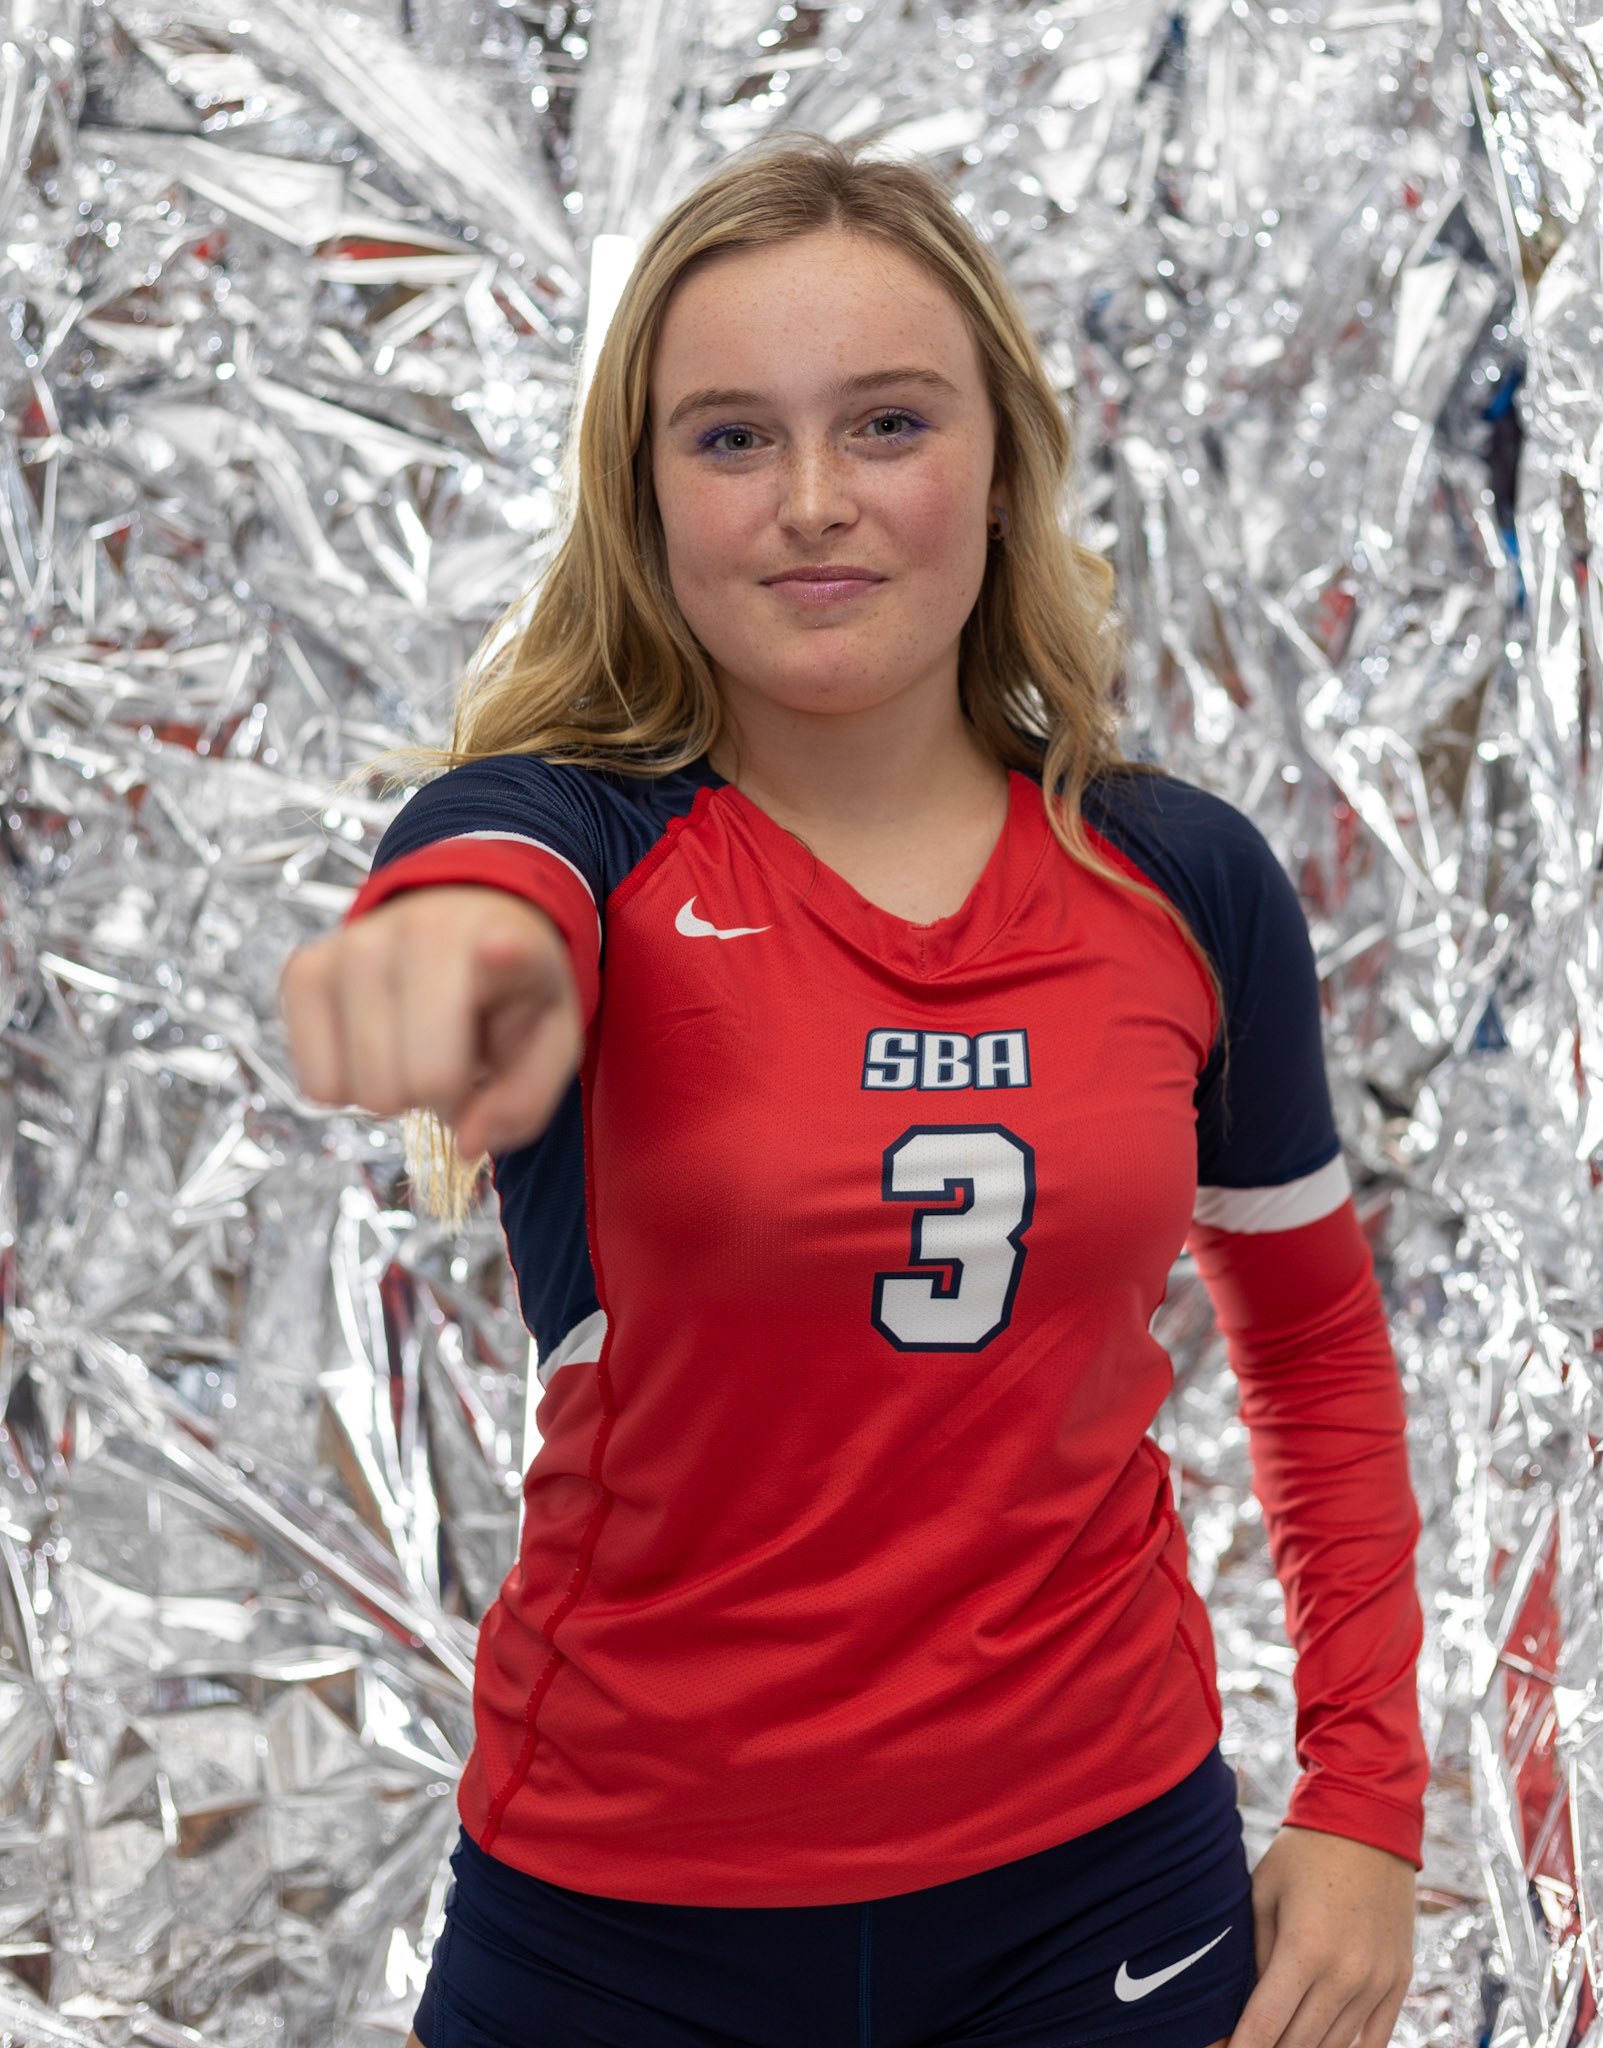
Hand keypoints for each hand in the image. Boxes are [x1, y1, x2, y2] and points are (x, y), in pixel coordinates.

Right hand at [281, 885, 582, 1156]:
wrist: (457, 928)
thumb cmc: (508, 992)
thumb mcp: (549, 1044)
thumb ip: (524, 1102)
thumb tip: (466, 1143)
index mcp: (502, 937)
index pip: (499, 950)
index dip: (501, 956)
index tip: (498, 948)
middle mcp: (419, 929)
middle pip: (417, 1081)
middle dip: (441, 1095)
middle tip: (456, 1056)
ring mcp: (352, 946)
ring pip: (362, 1090)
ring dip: (395, 1091)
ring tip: (419, 1043)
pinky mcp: (303, 972)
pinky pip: (317, 1086)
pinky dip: (350, 1087)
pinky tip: (376, 1045)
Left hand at [1228, 1826, 1413, 2047]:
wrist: (1369, 1822)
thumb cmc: (1304, 1853)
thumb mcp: (1264, 1892)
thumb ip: (1255, 1952)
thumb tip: (1246, 2003)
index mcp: (1305, 1949)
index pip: (1266, 2024)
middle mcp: (1346, 1974)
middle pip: (1300, 2043)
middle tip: (1246, 2047)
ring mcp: (1378, 1981)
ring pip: (1335, 2046)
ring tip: (1279, 2045)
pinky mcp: (1399, 1980)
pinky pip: (1376, 2039)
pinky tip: (1325, 2047)